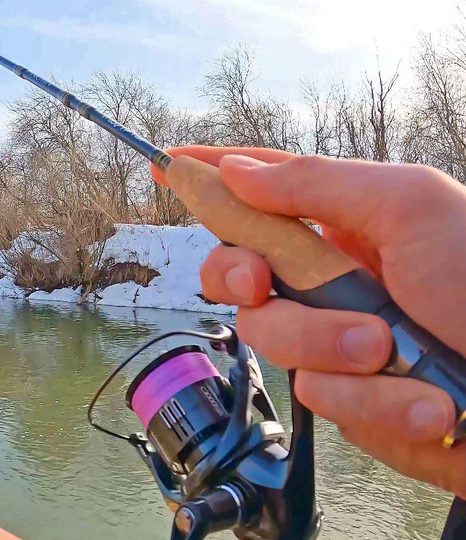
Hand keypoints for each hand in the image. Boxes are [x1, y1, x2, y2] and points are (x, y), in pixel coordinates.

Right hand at [152, 147, 465, 497]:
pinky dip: (371, 402)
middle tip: (261, 284)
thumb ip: (315, 185)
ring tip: (390, 351)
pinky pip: (318, 398)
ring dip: (329, 346)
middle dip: (240, 277)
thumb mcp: (410, 209)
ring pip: (271, 340)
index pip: (264, 190)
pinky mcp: (351, 403)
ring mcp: (338, 341)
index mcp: (353, 222)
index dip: (215, 177)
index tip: (168, 162)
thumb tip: (236, 169)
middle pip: (236, 269)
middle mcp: (336, 279)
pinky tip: (423, 402)